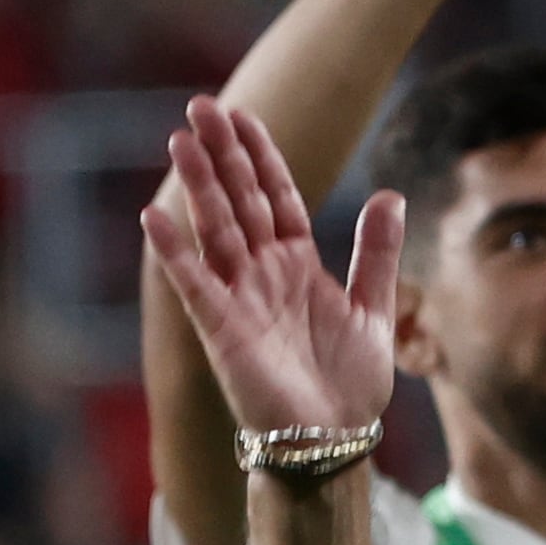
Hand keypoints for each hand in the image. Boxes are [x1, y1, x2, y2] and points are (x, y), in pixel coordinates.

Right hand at [142, 97, 404, 436]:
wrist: (332, 440)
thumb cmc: (349, 384)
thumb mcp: (375, 309)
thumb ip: (377, 253)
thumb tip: (391, 195)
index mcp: (297, 263)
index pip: (276, 195)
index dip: (261, 156)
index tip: (246, 115)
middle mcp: (263, 273)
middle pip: (239, 200)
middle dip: (222, 153)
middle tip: (202, 105)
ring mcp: (239, 298)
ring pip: (215, 229)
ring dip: (198, 185)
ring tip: (180, 139)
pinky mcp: (222, 330)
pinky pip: (194, 284)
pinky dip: (175, 252)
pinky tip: (154, 216)